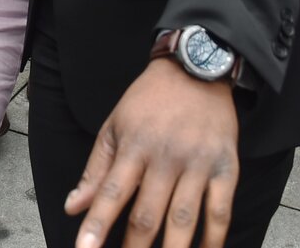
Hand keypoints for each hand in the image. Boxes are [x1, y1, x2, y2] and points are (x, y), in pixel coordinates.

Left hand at [66, 58, 239, 247]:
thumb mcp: (115, 126)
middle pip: (147, 215)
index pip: (110, 193)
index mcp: (134, 146)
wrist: (197, 68)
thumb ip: (96, 170)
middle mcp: (165, 157)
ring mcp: (198, 163)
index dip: (96, 226)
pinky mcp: (225, 167)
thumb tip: (73, 208)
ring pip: (183, 220)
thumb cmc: (149, 100)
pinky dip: (213, 240)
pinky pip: (220, 212)